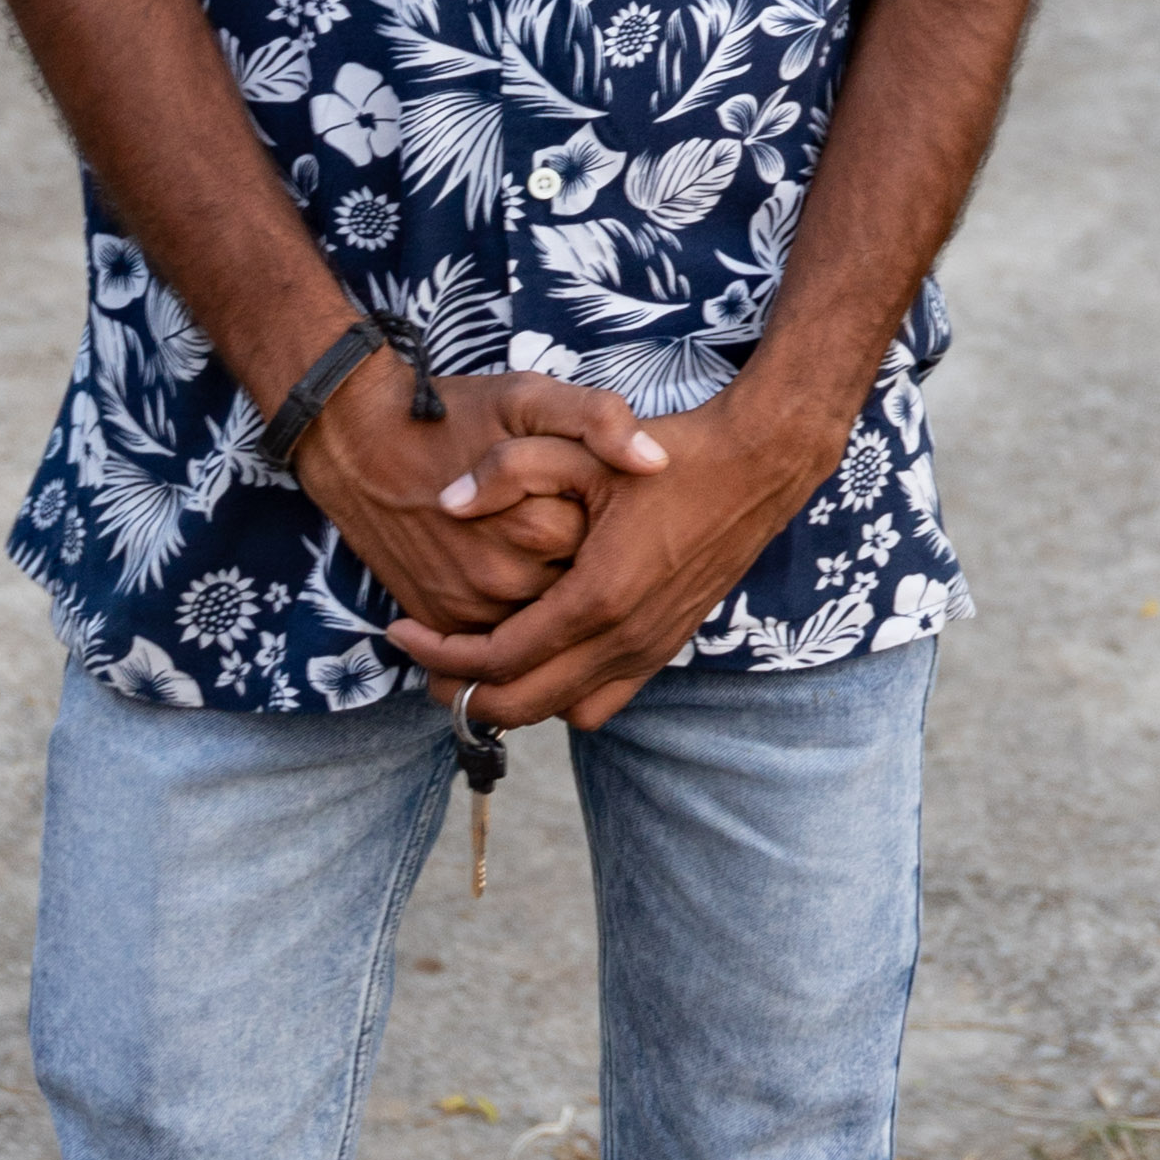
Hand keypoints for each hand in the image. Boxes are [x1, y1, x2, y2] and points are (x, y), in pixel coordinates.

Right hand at [295, 358, 665, 648]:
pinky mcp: (441, 622)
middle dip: (574, 555)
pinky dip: (508, 606)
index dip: (597, 515)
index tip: (579, 490)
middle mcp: (505, 580)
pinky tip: (500, 562)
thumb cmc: (451, 415)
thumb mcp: (528, 398)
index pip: (606, 545)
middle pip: (576, 585)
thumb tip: (656, 463)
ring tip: (521, 536)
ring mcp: (470, 608)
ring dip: (542, 584)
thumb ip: (599, 420)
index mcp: (540, 527)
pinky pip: (497, 631)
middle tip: (549, 511)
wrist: (357, 442)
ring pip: (539, 615)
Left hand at [388, 382, 833, 733]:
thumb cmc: (669, 454)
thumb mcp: (579, 446)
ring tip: (475, 666)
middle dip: (461, 694)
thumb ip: (505, 469)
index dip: (439, 653)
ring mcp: (651, 650)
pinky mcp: (666, 648)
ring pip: (562, 713)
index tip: (402, 629)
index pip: (498, 659)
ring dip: (512, 700)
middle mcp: (626, 640)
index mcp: (597, 598)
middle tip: (422, 666)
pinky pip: (601, 702)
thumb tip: (446, 504)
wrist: (758, 465)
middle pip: (521, 706)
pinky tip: (539, 655)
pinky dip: (560, 695)